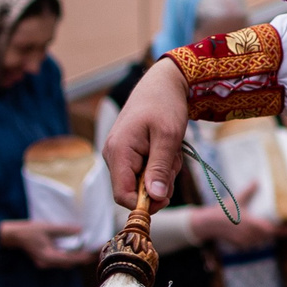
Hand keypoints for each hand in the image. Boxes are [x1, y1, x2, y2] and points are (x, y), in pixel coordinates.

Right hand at [0, 218, 97, 270]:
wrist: (14, 236)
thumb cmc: (29, 231)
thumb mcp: (48, 228)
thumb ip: (64, 230)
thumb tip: (80, 230)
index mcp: (49, 256)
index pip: (71, 259)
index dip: (84, 257)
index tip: (95, 253)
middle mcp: (48, 263)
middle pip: (70, 263)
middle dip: (83, 258)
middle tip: (95, 251)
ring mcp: (46, 263)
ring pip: (65, 263)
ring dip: (76, 258)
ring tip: (89, 251)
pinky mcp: (44, 261)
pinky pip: (60, 261)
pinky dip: (69, 257)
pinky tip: (75, 251)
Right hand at [104, 60, 188, 206]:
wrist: (163, 83)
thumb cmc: (165, 105)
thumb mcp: (168, 137)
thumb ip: (159, 168)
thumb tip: (154, 198)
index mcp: (118, 152)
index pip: (122, 196)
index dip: (145, 203)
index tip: (168, 195)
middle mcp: (113, 155)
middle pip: (135, 190)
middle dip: (159, 183)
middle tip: (173, 160)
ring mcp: (119, 155)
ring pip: (143, 182)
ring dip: (163, 172)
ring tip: (171, 149)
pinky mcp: (128, 153)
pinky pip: (145, 171)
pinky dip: (160, 165)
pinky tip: (166, 148)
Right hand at [191, 183, 280, 250]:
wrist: (209, 225)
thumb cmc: (224, 211)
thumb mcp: (237, 199)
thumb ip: (249, 191)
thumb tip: (257, 180)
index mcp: (254, 224)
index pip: (275, 230)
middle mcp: (252, 235)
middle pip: (271, 236)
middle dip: (278, 231)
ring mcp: (247, 242)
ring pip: (263, 241)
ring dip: (268, 235)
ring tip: (276, 228)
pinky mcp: (241, 246)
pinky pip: (254, 244)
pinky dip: (258, 239)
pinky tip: (259, 233)